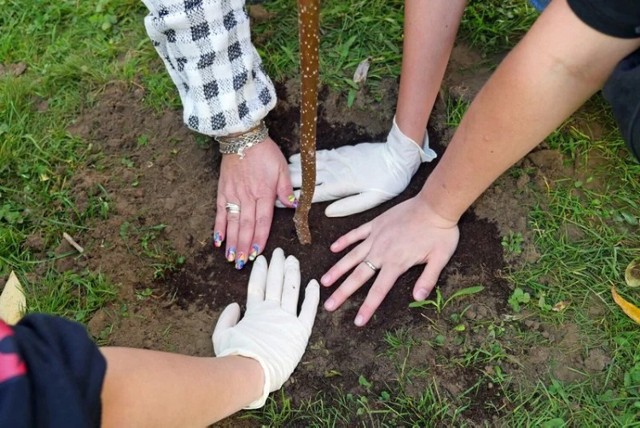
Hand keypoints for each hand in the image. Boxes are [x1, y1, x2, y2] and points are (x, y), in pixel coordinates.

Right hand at [212, 248, 319, 407]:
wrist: (250, 371)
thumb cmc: (233, 358)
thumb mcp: (221, 336)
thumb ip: (226, 318)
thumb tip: (234, 304)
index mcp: (253, 312)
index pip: (257, 286)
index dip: (260, 271)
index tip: (262, 259)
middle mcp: (271, 311)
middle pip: (275, 282)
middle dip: (277, 265)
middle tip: (280, 252)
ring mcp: (287, 319)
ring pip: (291, 289)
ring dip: (292, 272)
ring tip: (293, 259)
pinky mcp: (300, 330)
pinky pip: (309, 309)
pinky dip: (312, 295)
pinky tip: (314, 282)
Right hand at [213, 138, 295, 268]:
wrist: (242, 137)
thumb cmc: (264, 152)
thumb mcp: (282, 167)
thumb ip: (286, 188)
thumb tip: (293, 206)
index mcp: (263, 192)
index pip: (263, 220)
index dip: (260, 238)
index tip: (257, 252)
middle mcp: (247, 197)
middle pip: (246, 226)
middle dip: (243, 246)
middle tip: (241, 263)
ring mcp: (233, 195)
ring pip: (232, 223)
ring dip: (231, 242)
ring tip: (231, 258)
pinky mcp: (222, 191)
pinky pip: (219, 212)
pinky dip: (218, 227)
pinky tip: (218, 240)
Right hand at [286, 117, 435, 216]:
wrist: (398, 156)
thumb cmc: (388, 181)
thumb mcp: (372, 200)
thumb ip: (349, 206)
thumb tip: (328, 212)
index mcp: (342, 186)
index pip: (314, 194)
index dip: (297, 198)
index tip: (281, 201)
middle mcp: (336, 172)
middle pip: (307, 178)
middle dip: (289, 183)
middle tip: (271, 186)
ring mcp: (338, 160)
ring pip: (311, 165)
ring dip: (294, 169)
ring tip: (278, 172)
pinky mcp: (341, 152)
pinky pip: (319, 155)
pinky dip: (305, 158)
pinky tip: (296, 158)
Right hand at [320, 196, 458, 325]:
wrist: (434, 204)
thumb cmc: (440, 232)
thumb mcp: (440, 258)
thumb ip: (428, 279)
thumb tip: (418, 298)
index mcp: (396, 263)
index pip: (378, 290)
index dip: (367, 307)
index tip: (357, 321)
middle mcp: (381, 252)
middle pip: (357, 276)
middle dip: (342, 293)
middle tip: (328, 306)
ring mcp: (376, 237)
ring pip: (351, 256)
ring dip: (337, 269)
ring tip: (324, 281)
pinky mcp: (375, 224)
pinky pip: (356, 234)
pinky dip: (344, 241)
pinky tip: (334, 248)